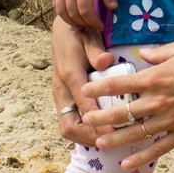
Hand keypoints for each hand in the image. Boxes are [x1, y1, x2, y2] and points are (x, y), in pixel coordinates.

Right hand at [50, 19, 111, 148]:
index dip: (97, 123)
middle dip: (89, 137)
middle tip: (110, 142)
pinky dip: (82, 131)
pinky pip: (69, 121)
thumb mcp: (89, 37)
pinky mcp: (63, 98)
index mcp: (70, 75)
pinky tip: (100, 132)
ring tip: (107, 141)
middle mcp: (61, 89)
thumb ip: (97, 51)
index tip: (113, 133)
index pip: (82, 106)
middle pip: (68, 125)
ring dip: (85, 137)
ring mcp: (60, 96)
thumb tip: (107, 61)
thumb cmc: (80, 34)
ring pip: (67, 127)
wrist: (63, 30)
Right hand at [52, 0, 115, 31]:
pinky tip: (71, 15)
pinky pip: (55, 3)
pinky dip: (62, 13)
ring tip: (82, 25)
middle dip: (84, 24)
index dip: (93, 22)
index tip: (101, 26)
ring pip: (61, 11)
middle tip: (93, 27)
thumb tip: (113, 8)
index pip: (85, 11)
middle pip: (72, 13)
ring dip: (71, 21)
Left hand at [79, 36, 173, 167]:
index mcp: (156, 77)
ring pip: (136, 133)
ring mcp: (171, 120)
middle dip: (101, 117)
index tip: (85, 89)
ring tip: (99, 143)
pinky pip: (158, 148)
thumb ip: (159, 52)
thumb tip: (144, 54)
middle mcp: (159, 101)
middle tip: (87, 120)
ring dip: (115, 140)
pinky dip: (141, 158)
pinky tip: (126, 164)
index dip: (99, 87)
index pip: (119, 83)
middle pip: (121, 112)